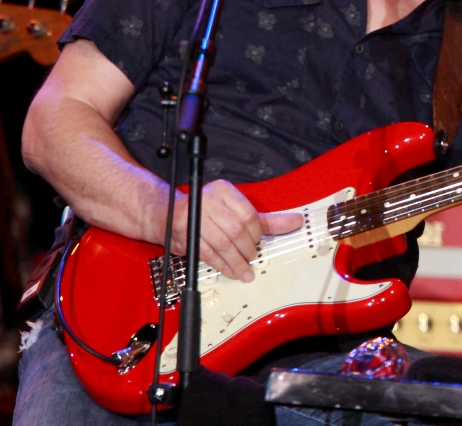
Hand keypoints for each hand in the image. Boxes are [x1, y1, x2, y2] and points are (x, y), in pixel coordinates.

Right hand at [162, 179, 302, 281]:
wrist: (166, 213)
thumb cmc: (205, 212)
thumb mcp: (235, 210)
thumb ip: (265, 219)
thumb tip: (295, 221)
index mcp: (224, 190)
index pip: (248, 214)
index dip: (256, 234)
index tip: (259, 243)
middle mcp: (208, 200)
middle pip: (237, 229)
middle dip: (247, 248)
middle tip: (251, 257)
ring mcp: (194, 216)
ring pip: (223, 243)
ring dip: (236, 261)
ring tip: (245, 271)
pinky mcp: (185, 234)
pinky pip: (208, 253)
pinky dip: (223, 265)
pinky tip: (231, 271)